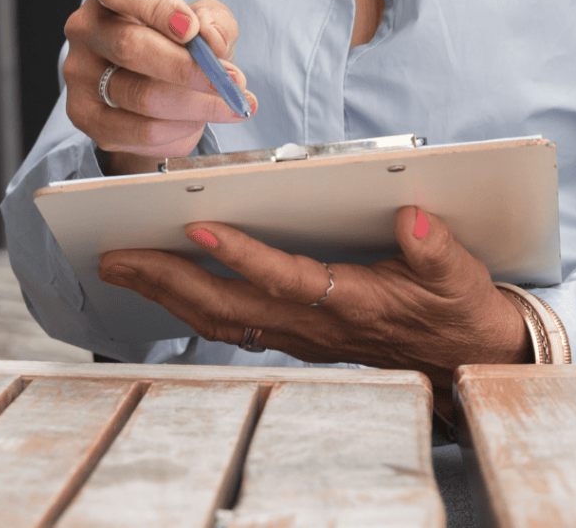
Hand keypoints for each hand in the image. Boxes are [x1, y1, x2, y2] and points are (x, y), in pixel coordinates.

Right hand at [63, 0, 256, 174]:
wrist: (154, 89)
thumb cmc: (178, 43)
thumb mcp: (204, 21)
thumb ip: (215, 21)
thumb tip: (213, 43)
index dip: (157, 7)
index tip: (193, 30)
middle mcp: (85, 30)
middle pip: (130, 48)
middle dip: (189, 68)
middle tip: (230, 80)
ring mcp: (80, 76)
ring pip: (143, 96)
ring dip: (198, 105)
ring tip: (232, 104)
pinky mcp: (86, 118)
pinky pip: (141, 131)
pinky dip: (181, 129)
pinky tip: (200, 121)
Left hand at [98, 206, 531, 416]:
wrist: (460, 357)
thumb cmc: (455, 310)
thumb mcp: (459, 277)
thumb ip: (436, 249)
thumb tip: (413, 217)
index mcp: (352, 303)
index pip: (286, 279)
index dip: (242, 255)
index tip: (198, 226)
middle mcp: (314, 325)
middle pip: (227, 306)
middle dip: (166, 280)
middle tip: (115, 256)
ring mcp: (299, 335)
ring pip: (220, 318)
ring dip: (166, 293)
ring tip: (121, 267)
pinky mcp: (295, 335)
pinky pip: (232, 324)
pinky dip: (191, 305)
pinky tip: (166, 287)